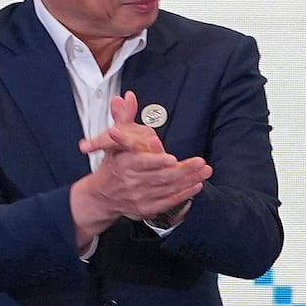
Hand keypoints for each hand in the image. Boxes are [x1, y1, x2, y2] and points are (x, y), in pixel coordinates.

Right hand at [71, 90, 207, 247]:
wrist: (100, 196)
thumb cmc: (112, 165)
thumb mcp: (112, 140)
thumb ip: (124, 118)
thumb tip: (127, 97)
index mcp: (123, 165)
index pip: (141, 163)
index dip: (156, 161)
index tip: (171, 158)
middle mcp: (131, 183)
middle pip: (160, 176)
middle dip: (183, 170)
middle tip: (200, 162)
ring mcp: (139, 197)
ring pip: (168, 188)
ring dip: (189, 180)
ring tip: (205, 170)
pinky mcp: (146, 208)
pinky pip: (168, 202)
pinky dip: (184, 194)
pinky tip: (196, 185)